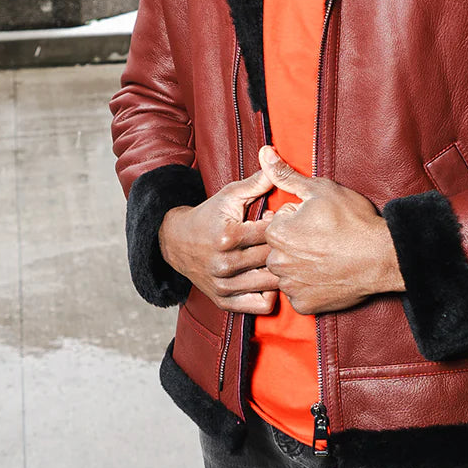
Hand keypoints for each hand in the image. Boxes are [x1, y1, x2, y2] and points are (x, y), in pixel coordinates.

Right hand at [158, 168, 279, 313]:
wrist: (176, 242)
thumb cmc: (208, 216)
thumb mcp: (229, 195)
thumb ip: (256, 183)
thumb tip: (276, 162)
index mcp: (227, 237)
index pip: (272, 234)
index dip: (285, 225)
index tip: (287, 220)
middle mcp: (224, 265)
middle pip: (273, 258)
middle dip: (287, 248)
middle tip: (292, 240)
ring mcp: (224, 286)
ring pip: (271, 283)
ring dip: (281, 270)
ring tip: (282, 258)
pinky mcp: (224, 302)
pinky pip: (260, 305)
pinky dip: (271, 293)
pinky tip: (270, 277)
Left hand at [258, 145, 404, 314]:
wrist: (381, 256)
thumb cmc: (352, 220)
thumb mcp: (320, 189)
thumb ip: (286, 174)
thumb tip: (264, 152)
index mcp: (276, 232)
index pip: (278, 222)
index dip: (299, 218)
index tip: (319, 220)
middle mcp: (277, 262)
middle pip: (279, 248)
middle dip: (296, 242)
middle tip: (324, 238)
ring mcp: (290, 286)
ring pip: (288, 271)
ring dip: (301, 264)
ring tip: (327, 256)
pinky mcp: (303, 305)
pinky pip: (299, 293)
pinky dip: (310, 286)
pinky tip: (328, 274)